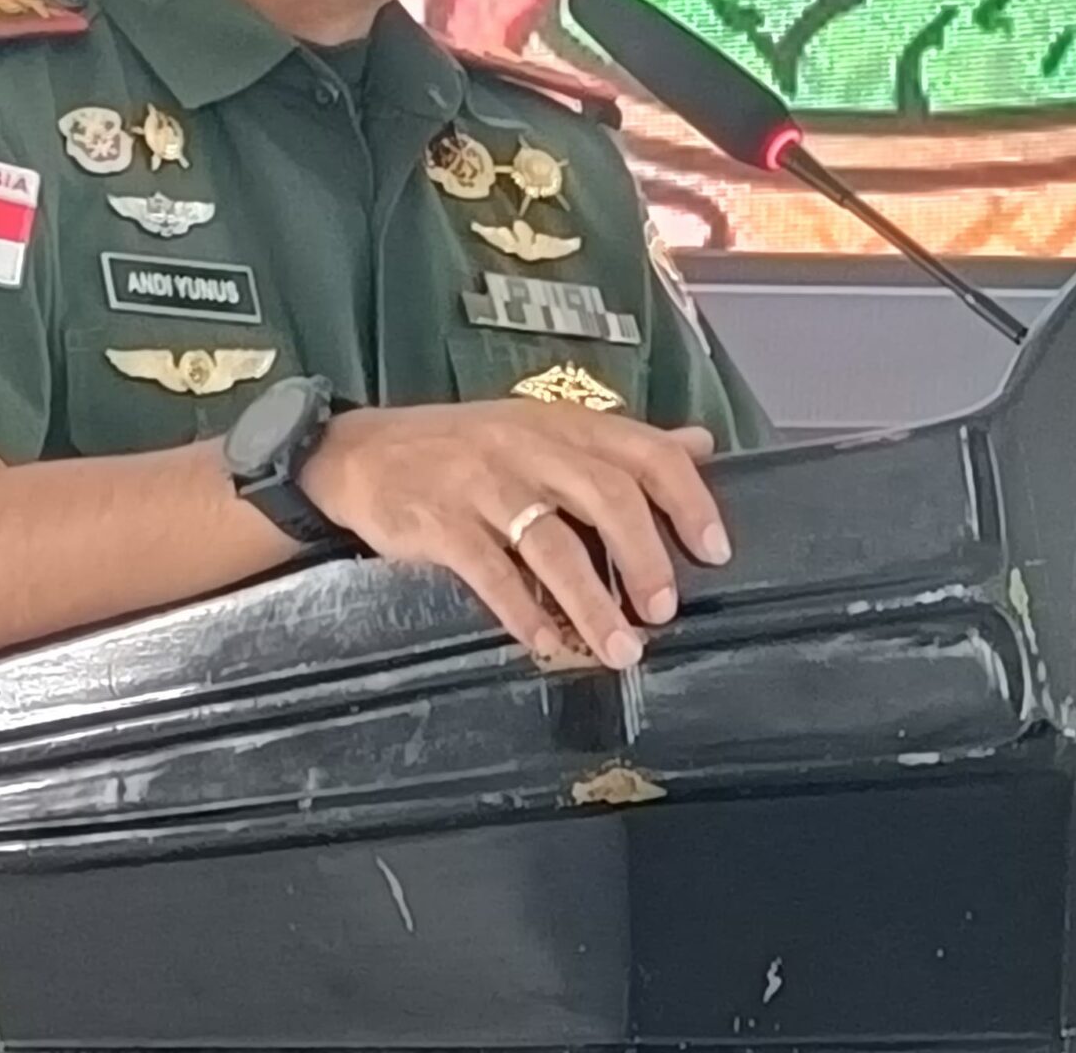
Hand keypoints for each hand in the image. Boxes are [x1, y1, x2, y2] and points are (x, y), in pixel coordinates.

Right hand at [301, 399, 729, 669]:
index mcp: (564, 426)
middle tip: (665, 611)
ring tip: (621, 648)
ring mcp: (483, 484)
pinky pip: (490, 572)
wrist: (359, 452)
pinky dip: (523, 611)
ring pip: (552, 541)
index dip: (689, 499)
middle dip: (645, 557)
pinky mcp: (439, 523)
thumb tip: (701, 444)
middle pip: (607, 495)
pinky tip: (547, 643)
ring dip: (593, 601)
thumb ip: (620, 446)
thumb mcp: (545, 431)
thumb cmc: (467, 448)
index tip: (716, 550)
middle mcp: (529, 447)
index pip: (646, 451)